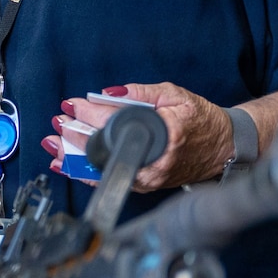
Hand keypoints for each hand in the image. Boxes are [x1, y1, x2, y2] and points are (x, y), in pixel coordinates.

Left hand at [45, 82, 233, 191]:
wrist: (224, 147)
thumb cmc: (202, 121)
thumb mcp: (174, 95)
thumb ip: (140, 93)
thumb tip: (108, 93)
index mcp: (166, 134)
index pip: (118, 122)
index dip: (91, 113)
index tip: (72, 105)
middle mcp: (156, 161)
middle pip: (106, 149)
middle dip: (76, 135)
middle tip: (58, 124)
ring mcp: (149, 177)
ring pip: (104, 168)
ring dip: (75, 156)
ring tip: (54, 144)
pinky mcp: (145, 184)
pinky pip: (111, 178)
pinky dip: (86, 171)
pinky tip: (67, 164)